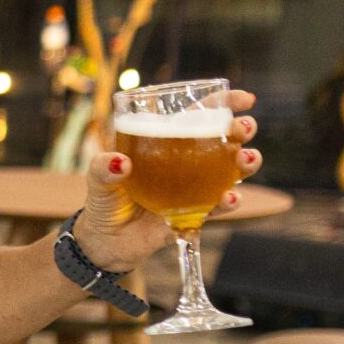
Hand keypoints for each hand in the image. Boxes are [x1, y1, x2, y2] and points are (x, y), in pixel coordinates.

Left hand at [74, 91, 262, 268]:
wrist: (106, 242)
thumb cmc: (105, 201)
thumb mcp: (97, 179)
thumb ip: (102, 168)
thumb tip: (119, 162)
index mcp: (166, 143)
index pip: (199, 116)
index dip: (224, 104)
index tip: (245, 100)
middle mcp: (187, 163)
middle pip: (224, 139)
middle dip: (241, 130)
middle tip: (244, 128)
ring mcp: (195, 189)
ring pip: (232, 171)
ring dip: (246, 162)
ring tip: (247, 159)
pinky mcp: (195, 215)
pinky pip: (219, 207)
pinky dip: (229, 201)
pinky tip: (230, 197)